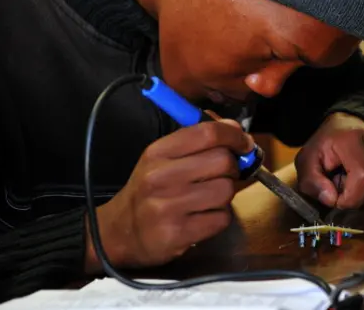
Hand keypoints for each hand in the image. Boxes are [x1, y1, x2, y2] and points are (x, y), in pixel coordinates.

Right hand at [84, 119, 252, 272]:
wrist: (119, 233)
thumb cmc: (148, 191)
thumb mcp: (161, 158)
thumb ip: (196, 140)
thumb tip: (235, 130)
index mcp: (158, 152)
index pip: (208, 133)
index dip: (234, 135)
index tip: (243, 143)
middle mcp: (161, 177)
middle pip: (222, 160)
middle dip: (231, 167)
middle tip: (222, 174)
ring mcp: (168, 207)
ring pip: (225, 190)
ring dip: (224, 194)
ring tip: (208, 198)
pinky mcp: (178, 234)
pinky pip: (222, 218)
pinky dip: (219, 217)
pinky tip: (202, 216)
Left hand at [295, 113, 363, 210]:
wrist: (344, 127)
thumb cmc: (324, 147)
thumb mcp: (307, 163)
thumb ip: (313, 183)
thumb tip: (332, 200)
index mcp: (350, 139)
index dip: (351, 199)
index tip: (337, 200)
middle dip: (357, 201)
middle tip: (343, 189)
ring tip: (355, 185)